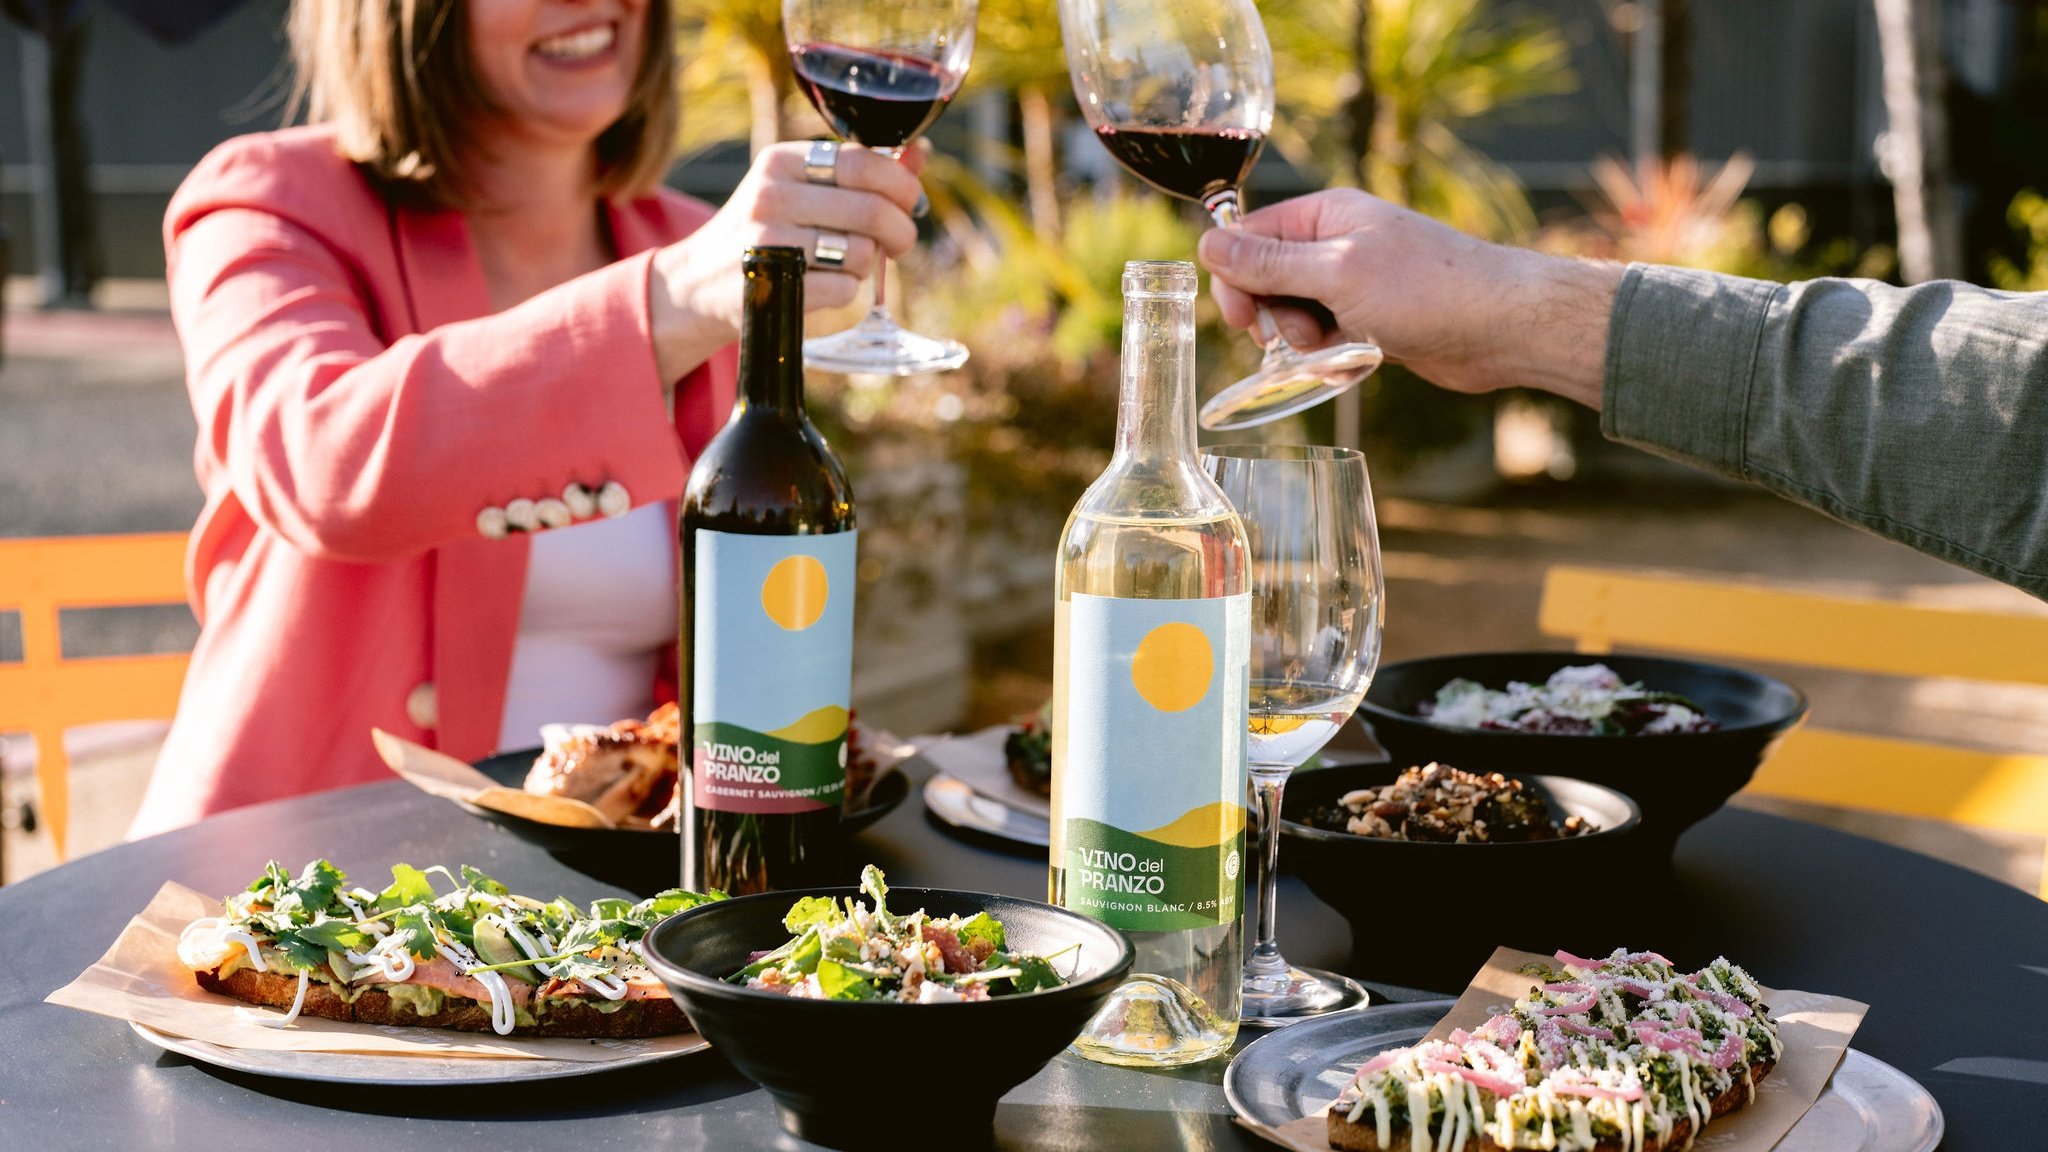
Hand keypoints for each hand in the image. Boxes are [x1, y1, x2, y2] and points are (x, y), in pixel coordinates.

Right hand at [648, 142, 925, 383]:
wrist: (700, 283)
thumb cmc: (767, 230)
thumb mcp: (802, 188)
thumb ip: (861, 172)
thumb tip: (921, 154)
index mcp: (780, 161)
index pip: (862, 162)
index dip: (901, 184)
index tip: (910, 202)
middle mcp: (770, 197)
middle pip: (870, 209)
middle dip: (901, 230)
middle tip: (901, 242)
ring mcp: (769, 244)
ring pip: (860, 252)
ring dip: (869, 263)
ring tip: (850, 262)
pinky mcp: (775, 288)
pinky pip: (845, 290)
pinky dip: (848, 290)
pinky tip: (826, 285)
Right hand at [1196, 189, 1620, 406]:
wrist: (1502, 327)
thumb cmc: (1428, 289)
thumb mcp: (1336, 274)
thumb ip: (1269, 263)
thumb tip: (1208, 245)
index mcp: (1326, 215)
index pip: (1250, 237)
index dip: (1236, 280)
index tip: (1246, 319)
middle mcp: (1336, 245)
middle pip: (1266, 281)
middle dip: (1273, 317)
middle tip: (1297, 337)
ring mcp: (1354, 285)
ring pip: (1294, 317)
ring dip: (1304, 344)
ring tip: (1338, 350)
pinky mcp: (1371, 322)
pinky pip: (1325, 342)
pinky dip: (1331, 360)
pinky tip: (1356, 366)